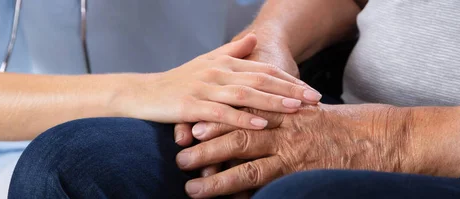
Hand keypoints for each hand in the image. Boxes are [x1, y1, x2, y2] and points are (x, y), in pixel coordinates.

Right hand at [123, 34, 321, 129]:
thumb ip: (232, 51)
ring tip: (296, 108)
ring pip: (244, 94)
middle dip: (290, 90)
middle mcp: (217, 72)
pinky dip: (242, 118)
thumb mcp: (207, 62)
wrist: (144, 93)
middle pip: (260, 80)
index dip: (289, 80)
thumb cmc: (178, 80)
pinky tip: (261, 124)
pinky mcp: (191, 106)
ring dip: (272, 102)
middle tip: (315, 99)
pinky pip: (221, 113)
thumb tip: (254, 38)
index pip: (264, 69)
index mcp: (224, 62)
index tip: (311, 90)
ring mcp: (204, 89)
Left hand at [176, 104, 412, 197]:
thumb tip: (258, 123)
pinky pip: (270, 190)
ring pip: (248, 168)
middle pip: (238, 139)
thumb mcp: (314, 113)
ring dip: (218, 179)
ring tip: (193, 189)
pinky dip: (249, 198)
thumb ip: (286, 116)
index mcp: (287, 113)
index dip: (216, 122)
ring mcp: (296, 158)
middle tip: (181, 157)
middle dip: (207, 148)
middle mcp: (287, 134)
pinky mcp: (304, 178)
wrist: (386, 138)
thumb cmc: (349, 125)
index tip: (191, 128)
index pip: (243, 115)